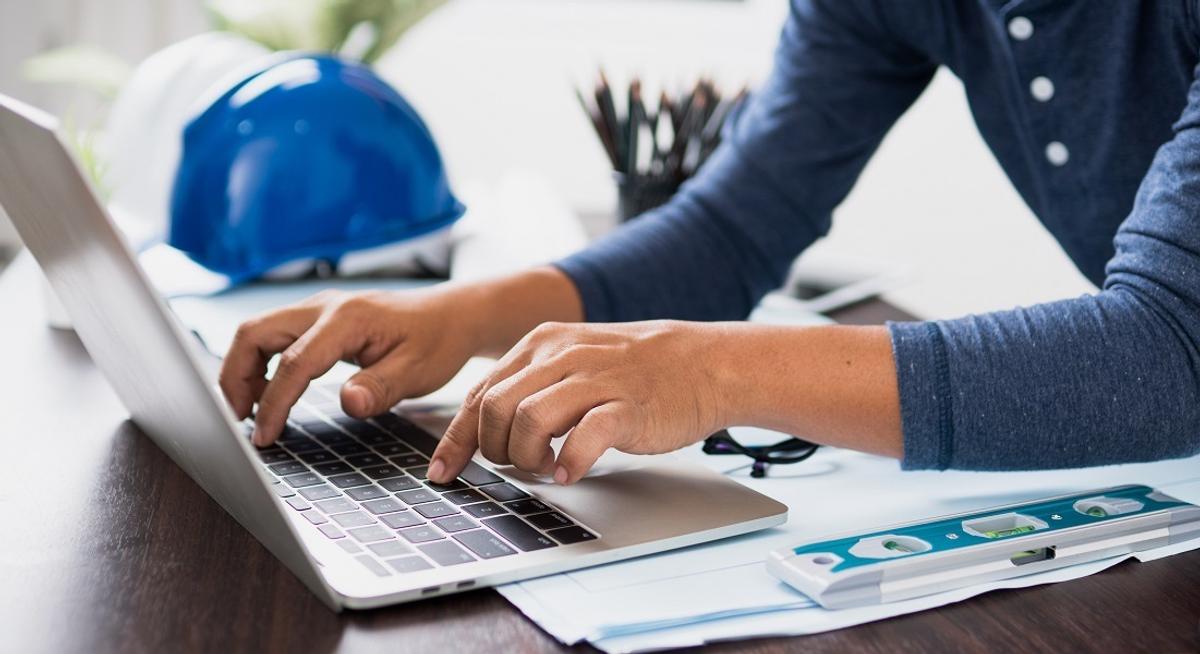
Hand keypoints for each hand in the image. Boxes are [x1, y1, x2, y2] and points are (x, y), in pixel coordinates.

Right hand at [218, 267, 582, 446]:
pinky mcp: (316, 319)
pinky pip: (273, 337)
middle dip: (235, 377)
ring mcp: (316, 310)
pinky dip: (260, 364)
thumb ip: (382, 388)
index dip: (273, 403)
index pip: (294, 363)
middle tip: (238, 421)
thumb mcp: (418, 372)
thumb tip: (348, 404)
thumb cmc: (437, 343)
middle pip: (253, 334)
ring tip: (248, 412)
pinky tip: (270, 394)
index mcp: (347, 319)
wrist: (451, 316)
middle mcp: (324, 307)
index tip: (262, 438)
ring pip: (257, 332)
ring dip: (243, 370)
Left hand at [428, 320, 732, 484]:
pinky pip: (584, 437)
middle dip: (494, 448)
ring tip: (546, 467)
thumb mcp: (572, 361)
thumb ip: (530, 385)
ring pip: (528, 420)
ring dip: (526, 457)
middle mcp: (562, 356)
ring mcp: (594, 379)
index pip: (479, 393)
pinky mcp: (625, 405)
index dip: (456, 439)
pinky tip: (571, 471)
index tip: (442, 471)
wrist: (702, 364)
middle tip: (517, 465)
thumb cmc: (634, 371)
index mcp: (541, 344)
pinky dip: (570, 461)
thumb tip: (485, 427)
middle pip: (494, 408)